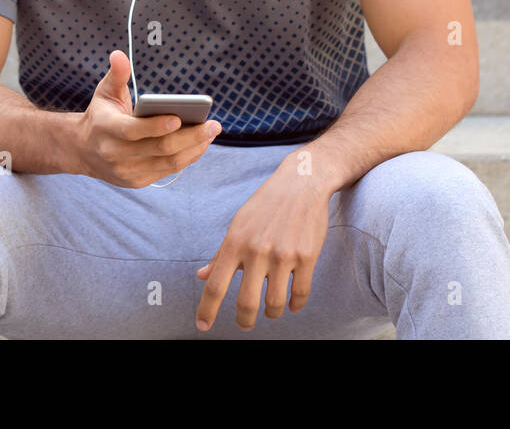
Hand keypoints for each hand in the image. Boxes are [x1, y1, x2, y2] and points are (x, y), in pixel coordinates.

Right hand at [69, 49, 220, 186]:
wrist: (82, 150)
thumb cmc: (101, 115)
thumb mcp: (104, 92)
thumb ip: (117, 75)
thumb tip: (119, 54)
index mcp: (106, 129)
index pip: (134, 131)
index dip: (157, 126)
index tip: (179, 117)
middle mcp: (115, 153)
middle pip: (159, 149)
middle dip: (190, 137)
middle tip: (213, 125)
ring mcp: (126, 171)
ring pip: (168, 163)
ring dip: (194, 148)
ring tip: (212, 133)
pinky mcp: (136, 181)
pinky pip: (168, 171)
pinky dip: (187, 158)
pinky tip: (201, 144)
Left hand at [195, 157, 330, 330]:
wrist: (301, 183)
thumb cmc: (266, 204)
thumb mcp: (238, 224)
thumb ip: (221, 253)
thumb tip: (202, 276)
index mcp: (235, 242)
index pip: (215, 285)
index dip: (207, 310)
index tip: (203, 326)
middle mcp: (257, 250)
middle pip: (246, 303)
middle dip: (244, 321)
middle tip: (245, 323)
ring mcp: (283, 254)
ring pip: (274, 303)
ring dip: (271, 314)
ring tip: (270, 312)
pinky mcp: (307, 256)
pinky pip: (300, 293)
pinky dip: (295, 305)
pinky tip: (291, 304)